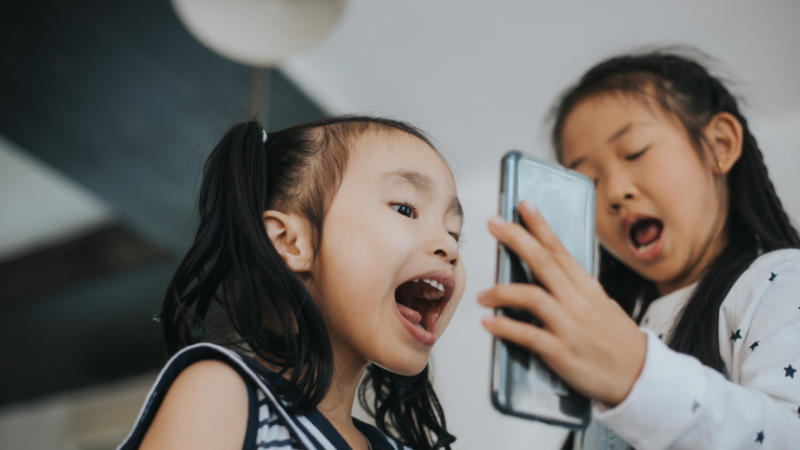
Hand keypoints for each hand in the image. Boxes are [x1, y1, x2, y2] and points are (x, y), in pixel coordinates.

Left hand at [479, 200, 646, 406]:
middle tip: (493, 224)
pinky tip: (488, 323)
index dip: (540, 225)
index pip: (559, 249)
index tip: (523, 205)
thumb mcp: (600, 305)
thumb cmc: (617, 341)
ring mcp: (569, 326)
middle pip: (543, 262)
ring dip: (502, 291)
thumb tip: (546, 273)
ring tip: (482, 295)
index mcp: (587, 287)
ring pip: (532, 296)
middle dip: (516, 239)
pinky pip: (528, 335)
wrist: (640, 377)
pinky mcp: (561, 352)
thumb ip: (574, 289)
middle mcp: (578, 301)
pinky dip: (505, 327)